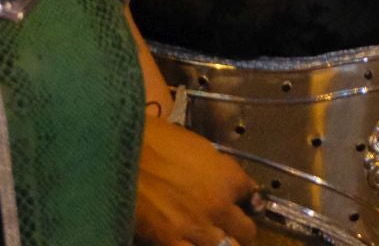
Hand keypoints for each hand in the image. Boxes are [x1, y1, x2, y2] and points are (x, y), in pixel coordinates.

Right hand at [133, 116, 257, 245]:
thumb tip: (228, 181)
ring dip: (224, 244)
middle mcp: (220, 206)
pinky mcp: (170, 241)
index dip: (247, 199)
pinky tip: (192, 242)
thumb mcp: (201, 148)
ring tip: (217, 240)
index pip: (252, 195)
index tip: (242, 201)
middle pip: (246, 230)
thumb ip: (220, 168)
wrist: (126, 153)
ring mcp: (197, 228)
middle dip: (242, 230)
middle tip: (235, 229)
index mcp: (230, 177)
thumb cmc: (160, 141)